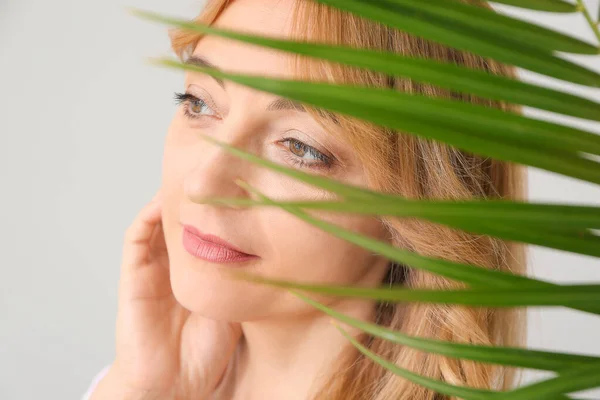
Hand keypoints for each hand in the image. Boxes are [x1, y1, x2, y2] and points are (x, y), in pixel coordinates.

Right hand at [90, 190, 241, 399]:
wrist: (175, 384)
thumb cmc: (206, 352)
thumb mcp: (235, 305)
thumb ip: (244, 279)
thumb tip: (272, 251)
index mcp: (198, 271)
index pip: (206, 230)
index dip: (217, 209)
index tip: (237, 187)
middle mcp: (174, 264)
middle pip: (183, 220)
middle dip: (196, 197)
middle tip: (214, 172)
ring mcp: (153, 268)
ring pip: (159, 221)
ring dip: (171, 199)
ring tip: (190, 177)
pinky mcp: (133, 275)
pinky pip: (136, 237)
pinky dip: (149, 215)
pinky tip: (165, 200)